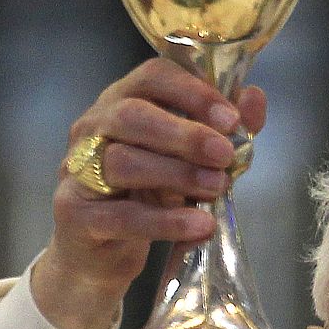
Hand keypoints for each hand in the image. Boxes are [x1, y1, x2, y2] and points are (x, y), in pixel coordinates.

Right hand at [32, 59, 265, 328]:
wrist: (101, 252)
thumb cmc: (146, 195)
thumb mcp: (189, 160)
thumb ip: (222, 129)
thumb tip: (253, 98)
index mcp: (122, 100)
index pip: (152, 77)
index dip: (193, 92)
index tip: (231, 119)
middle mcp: (92, 127)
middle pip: (131, 115)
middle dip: (185, 135)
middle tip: (224, 155)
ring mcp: (78, 170)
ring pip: (122, 163)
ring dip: (178, 175)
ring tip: (217, 190)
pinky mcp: (75, 215)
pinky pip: (121, 216)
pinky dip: (165, 221)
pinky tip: (199, 226)